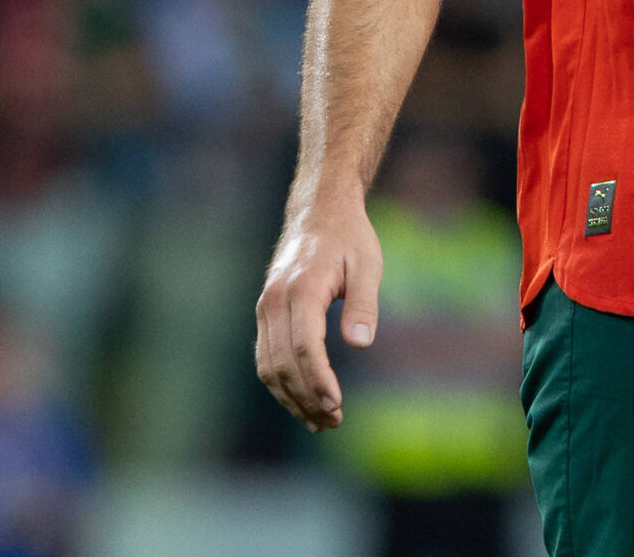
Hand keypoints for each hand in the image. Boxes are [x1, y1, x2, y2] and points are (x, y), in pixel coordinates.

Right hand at [255, 194, 383, 432]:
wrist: (318, 210)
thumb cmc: (349, 238)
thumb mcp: (368, 265)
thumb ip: (364, 304)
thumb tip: (360, 343)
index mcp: (301, 289)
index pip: (305, 347)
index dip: (319, 380)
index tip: (337, 404)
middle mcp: (275, 301)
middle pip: (284, 363)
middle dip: (307, 398)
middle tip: (334, 422)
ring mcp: (265, 307)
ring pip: (268, 366)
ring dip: (291, 398)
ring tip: (320, 421)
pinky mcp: (265, 313)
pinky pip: (266, 357)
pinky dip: (281, 384)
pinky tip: (302, 402)